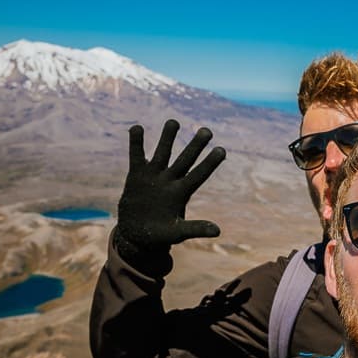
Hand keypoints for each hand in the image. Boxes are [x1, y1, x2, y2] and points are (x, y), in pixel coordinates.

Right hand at [116, 119, 225, 252]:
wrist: (137, 234)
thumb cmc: (160, 235)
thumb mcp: (177, 233)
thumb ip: (195, 229)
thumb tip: (218, 231)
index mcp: (182, 193)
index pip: (199, 175)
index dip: (209, 163)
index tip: (222, 150)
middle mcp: (170, 181)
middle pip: (185, 160)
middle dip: (195, 146)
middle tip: (207, 130)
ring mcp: (154, 176)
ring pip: (163, 153)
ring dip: (167, 138)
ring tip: (173, 121)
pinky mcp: (137, 175)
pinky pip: (136, 156)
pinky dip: (136, 143)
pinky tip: (137, 128)